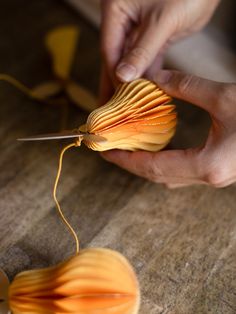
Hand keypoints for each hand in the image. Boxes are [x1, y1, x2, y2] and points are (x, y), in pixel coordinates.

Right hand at [100, 0, 219, 102]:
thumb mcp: (162, 21)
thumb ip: (143, 50)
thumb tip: (123, 76)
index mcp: (117, 9)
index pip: (110, 49)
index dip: (114, 75)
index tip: (117, 98)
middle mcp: (124, 19)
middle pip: (116, 57)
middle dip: (115, 83)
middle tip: (110, 108)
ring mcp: (139, 27)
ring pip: (131, 60)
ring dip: (131, 82)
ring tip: (125, 106)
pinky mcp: (155, 33)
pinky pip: (147, 58)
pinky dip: (148, 74)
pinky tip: (146, 91)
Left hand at [101, 70, 235, 187]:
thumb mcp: (224, 96)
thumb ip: (188, 88)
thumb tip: (158, 80)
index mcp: (208, 165)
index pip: (154, 167)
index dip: (127, 160)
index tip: (107, 151)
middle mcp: (209, 177)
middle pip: (157, 176)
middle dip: (132, 164)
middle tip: (112, 149)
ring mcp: (214, 177)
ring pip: (169, 177)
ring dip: (146, 164)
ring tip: (128, 149)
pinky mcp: (217, 171)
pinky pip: (181, 172)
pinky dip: (163, 162)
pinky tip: (155, 150)